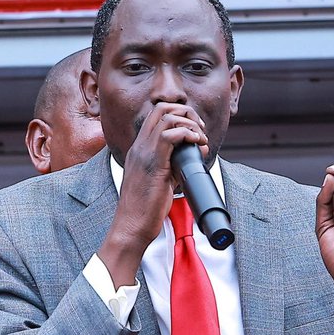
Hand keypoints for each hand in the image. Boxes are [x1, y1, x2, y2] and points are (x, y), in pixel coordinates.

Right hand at [99, 102, 206, 286]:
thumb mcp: (161, 179)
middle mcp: (139, 147)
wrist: (132, 225)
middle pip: (162, 109)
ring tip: (201, 139)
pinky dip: (188, 135)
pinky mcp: (153, 164)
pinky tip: (197, 145)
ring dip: (190, 124)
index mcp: (139, 149)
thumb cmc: (146, 208)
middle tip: (200, 130)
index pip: (156, 115)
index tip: (195, 129)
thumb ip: (173, 164)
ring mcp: (144, 153)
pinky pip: (170, 136)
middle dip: (187, 113)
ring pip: (167, 118)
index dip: (179, 114)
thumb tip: (193, 155)